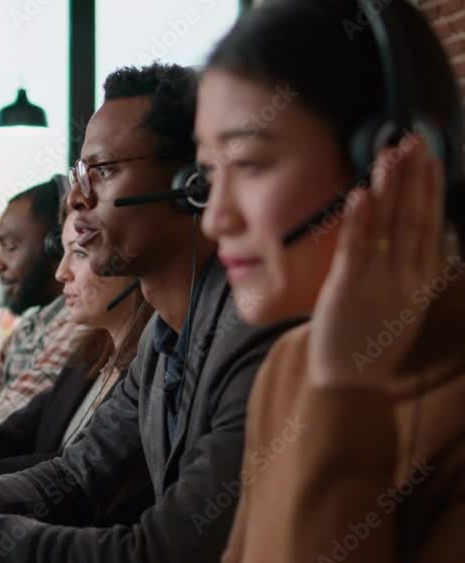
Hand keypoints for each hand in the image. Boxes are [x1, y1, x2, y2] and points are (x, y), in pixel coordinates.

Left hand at [308, 139, 444, 385]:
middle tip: (415, 140)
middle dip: (416, 177)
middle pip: (415, 218)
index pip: (430, 225)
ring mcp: (380, 284)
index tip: (432, 158)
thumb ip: (408, 270)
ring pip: (389, 227)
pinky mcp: (349, 290)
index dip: (431, 189)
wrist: (352, 384)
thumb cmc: (370, 342)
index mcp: (422, 281)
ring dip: (390, 188)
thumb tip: (417, 234)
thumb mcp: (402, 305)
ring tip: (391, 154)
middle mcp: (408, 279)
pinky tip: (360, 193)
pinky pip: (356, 248)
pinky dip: (360, 220)